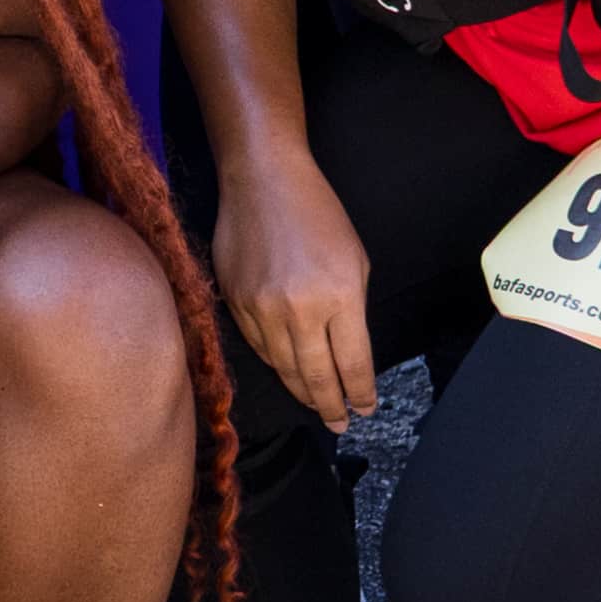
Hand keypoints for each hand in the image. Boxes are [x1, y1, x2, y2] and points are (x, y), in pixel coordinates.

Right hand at [207, 136, 375, 431]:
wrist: (262, 178)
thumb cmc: (318, 213)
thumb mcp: (355, 259)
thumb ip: (352, 311)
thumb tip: (347, 357)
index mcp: (339, 296)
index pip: (353, 364)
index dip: (360, 394)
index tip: (365, 409)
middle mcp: (299, 309)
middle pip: (316, 378)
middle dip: (332, 406)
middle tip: (340, 423)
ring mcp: (261, 308)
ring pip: (284, 368)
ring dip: (303, 391)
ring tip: (316, 404)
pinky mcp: (235, 302)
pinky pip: (258, 347)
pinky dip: (276, 363)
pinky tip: (288, 370)